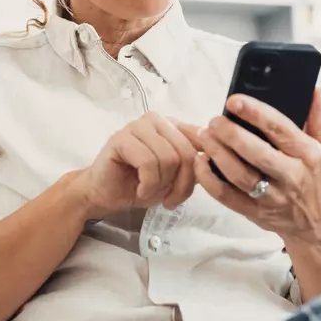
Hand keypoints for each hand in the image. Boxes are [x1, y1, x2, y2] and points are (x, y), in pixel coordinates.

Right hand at [74, 112, 197, 219]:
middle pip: (186, 152)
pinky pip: (148, 163)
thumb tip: (215, 161)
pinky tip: (140, 189)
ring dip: (161, 185)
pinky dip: (148, 185)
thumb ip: (194, 165)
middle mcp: (157, 120)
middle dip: (181, 184)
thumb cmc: (139, 184)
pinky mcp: (121, 138)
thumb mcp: (176, 177)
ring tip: (149, 192)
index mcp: (173, 125)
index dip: (198, 171)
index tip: (184, 191)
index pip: (201, 142)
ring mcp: (138, 126)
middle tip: (169, 200)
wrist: (105, 194)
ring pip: (168, 158)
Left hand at [177, 89, 320, 245]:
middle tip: (214, 121)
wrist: (316, 225)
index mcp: (307, 155)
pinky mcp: (255, 212)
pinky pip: (227, 196)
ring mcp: (271, 196)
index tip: (234, 101)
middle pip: (256, 153)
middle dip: (231, 134)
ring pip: (239, 175)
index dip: (255, 113)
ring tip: (205, 136)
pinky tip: (201, 162)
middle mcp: (290, 176)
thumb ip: (316, 118)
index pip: (280, 129)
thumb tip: (314, 90)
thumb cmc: (317, 181)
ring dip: (217, 154)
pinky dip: (209, 179)